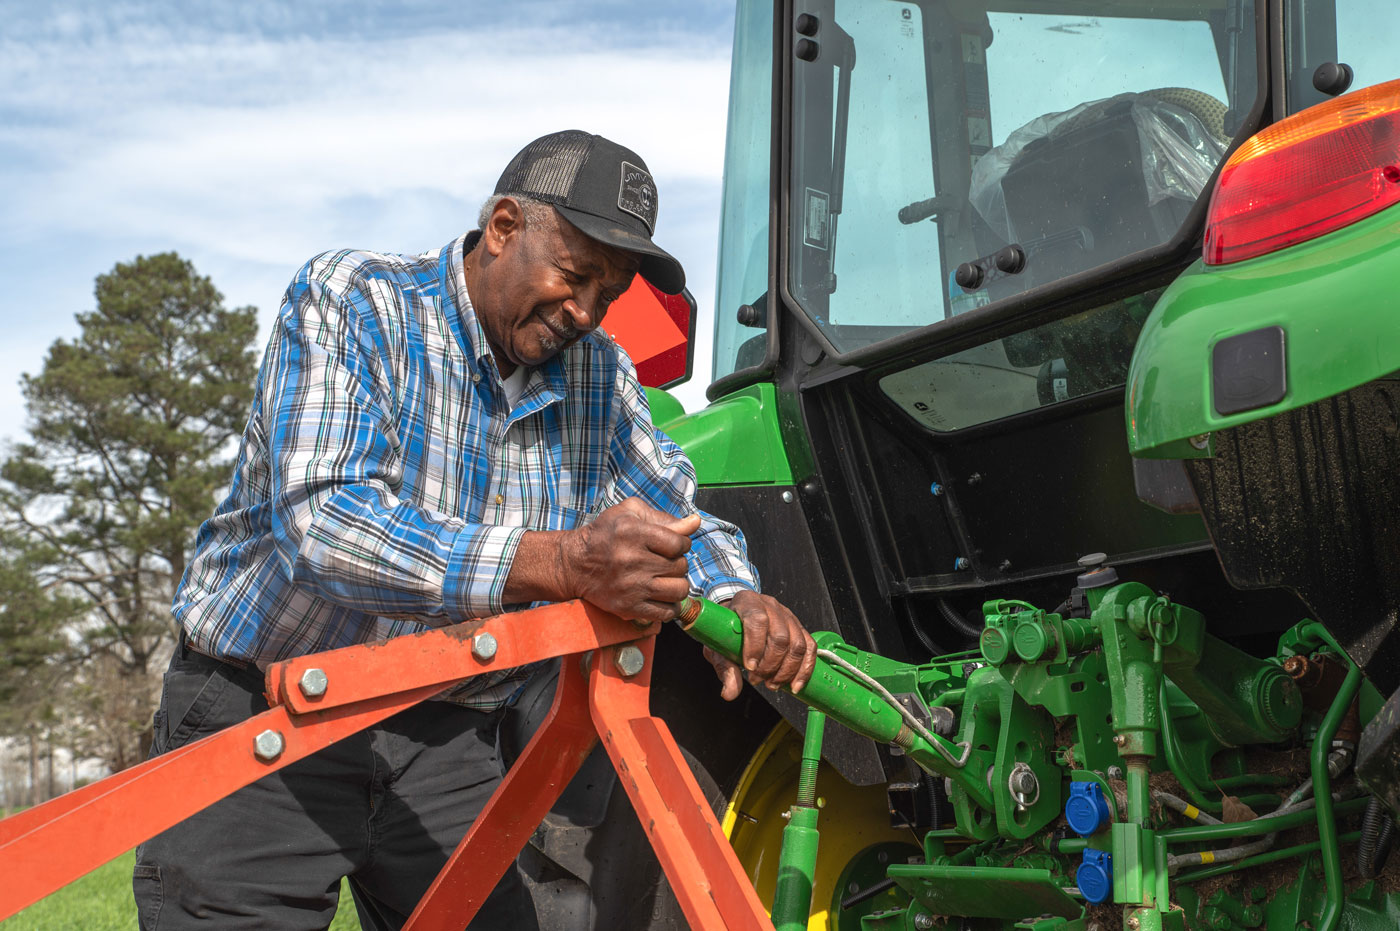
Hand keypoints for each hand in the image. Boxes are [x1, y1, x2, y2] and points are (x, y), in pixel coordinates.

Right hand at [560, 498, 699, 623]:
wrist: (575, 564)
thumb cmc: (605, 534)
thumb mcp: (630, 514)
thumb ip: (664, 518)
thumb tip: (695, 522)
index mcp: (634, 533)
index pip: (679, 543)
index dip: (682, 544)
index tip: (673, 546)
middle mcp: (632, 560)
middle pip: (680, 567)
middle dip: (677, 563)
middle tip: (664, 562)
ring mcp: (631, 586)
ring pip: (679, 590)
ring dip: (677, 585)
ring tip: (666, 579)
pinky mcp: (628, 606)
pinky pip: (666, 612)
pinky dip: (670, 606)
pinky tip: (662, 596)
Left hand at [704, 590, 815, 700]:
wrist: (736, 617)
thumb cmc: (727, 629)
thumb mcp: (718, 646)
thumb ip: (725, 669)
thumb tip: (730, 693)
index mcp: (747, 602)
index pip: (757, 621)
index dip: (755, 646)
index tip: (749, 667)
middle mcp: (770, 606)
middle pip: (780, 637)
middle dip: (770, 665)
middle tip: (757, 680)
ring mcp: (788, 616)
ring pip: (797, 645)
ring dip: (786, 671)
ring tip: (772, 684)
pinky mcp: (799, 628)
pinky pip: (809, 649)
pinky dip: (804, 670)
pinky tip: (794, 685)